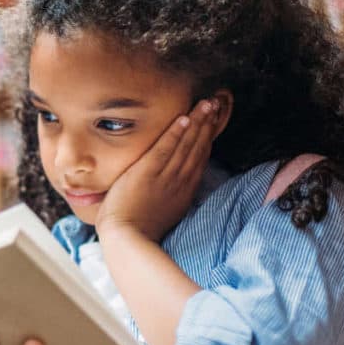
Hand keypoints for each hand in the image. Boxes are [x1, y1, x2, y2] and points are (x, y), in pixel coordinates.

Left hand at [96, 98, 221, 241]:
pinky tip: (184, 118)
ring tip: (207, 104)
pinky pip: (165, 148)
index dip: (207, 140)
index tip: (214, 123)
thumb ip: (166, 200)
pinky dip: (176, 133)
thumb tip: (165, 194)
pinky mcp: (147, 173)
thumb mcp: (160, 215)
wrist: (126, 240)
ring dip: (197, 122)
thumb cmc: (135, 233)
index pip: (199, 160)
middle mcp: (179, 182)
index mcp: (183, 193)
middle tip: (217, 104)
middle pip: (197, 148)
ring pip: (186, 145)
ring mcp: (165, 177)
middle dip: (208, 125)